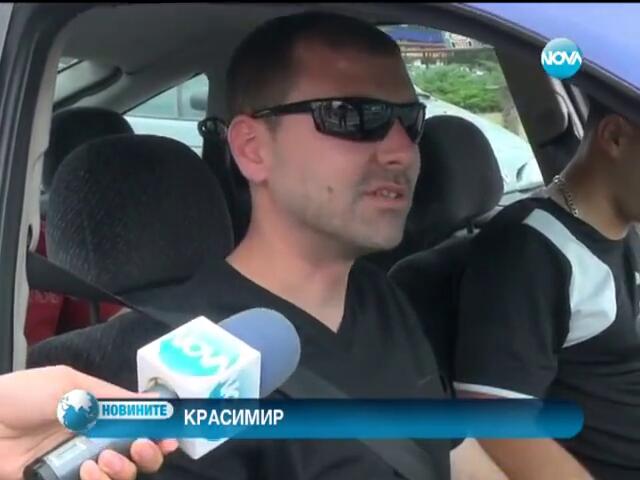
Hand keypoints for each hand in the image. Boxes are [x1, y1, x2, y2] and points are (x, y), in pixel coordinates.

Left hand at [0, 365, 178, 479]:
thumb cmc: (19, 397)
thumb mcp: (65, 385)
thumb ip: (105, 397)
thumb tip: (147, 406)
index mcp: (99, 409)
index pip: (139, 420)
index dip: (158, 429)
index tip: (170, 436)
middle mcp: (94, 437)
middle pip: (137, 452)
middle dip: (148, 452)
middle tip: (140, 447)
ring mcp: (79, 463)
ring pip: (121, 474)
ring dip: (123, 469)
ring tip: (104, 460)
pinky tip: (88, 472)